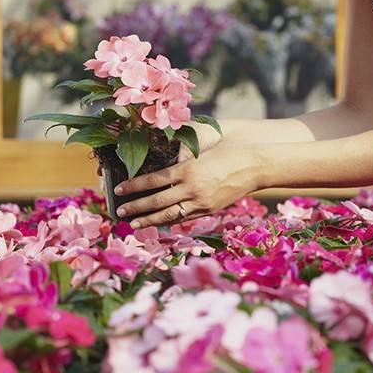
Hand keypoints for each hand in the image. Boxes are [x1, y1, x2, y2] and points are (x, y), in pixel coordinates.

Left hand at [114, 142, 262, 227]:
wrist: (254, 163)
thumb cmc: (226, 149)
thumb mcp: (198, 148)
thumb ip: (178, 157)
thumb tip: (157, 160)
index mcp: (187, 170)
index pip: (152, 180)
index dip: (134, 186)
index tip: (119, 189)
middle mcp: (192, 188)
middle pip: (157, 201)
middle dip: (135, 207)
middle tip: (119, 211)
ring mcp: (201, 202)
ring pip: (169, 215)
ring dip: (149, 220)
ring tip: (134, 224)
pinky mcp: (210, 209)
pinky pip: (185, 218)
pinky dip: (170, 220)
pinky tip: (159, 221)